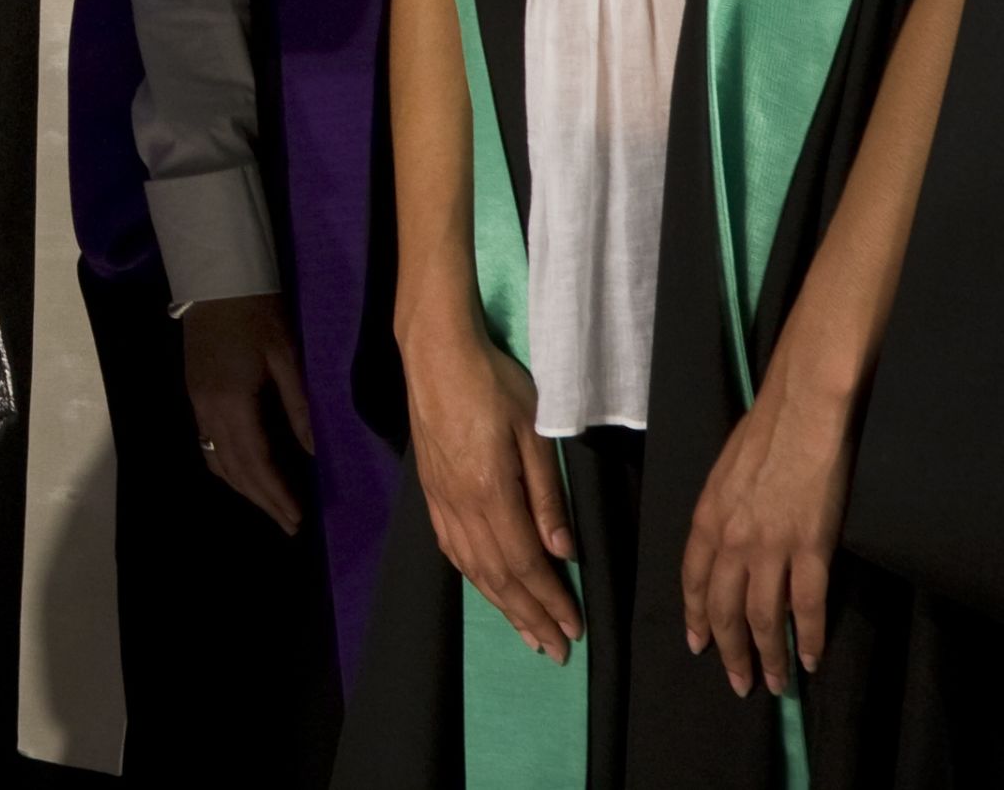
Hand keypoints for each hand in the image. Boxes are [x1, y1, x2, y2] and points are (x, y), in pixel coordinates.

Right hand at [181, 293, 316, 534]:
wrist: (217, 278)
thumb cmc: (258, 312)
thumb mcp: (287, 357)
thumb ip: (299, 406)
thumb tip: (314, 452)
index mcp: (232, 402)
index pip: (256, 462)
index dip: (276, 493)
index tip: (297, 518)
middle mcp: (208, 409)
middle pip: (233, 468)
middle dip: (262, 500)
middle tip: (288, 524)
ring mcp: (196, 401)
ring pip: (216, 459)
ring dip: (242, 487)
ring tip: (269, 506)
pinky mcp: (194, 392)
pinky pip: (208, 443)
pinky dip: (226, 466)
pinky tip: (244, 472)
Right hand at [397, 309, 579, 660]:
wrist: (436, 353)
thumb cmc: (493, 382)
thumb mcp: (534, 430)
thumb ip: (547, 495)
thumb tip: (562, 553)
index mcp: (491, 491)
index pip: (525, 562)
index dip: (549, 600)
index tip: (573, 628)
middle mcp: (461, 504)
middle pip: (498, 576)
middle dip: (529, 617)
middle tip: (556, 650)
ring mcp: (441, 499)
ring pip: (472, 568)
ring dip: (502, 606)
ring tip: (526, 633)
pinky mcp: (430, 491)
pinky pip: (451, 548)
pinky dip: (473, 577)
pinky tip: (486, 588)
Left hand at [680, 378, 852, 697]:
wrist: (802, 413)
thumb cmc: (764, 434)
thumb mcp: (724, 475)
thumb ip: (721, 511)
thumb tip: (726, 537)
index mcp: (706, 519)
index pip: (693, 581)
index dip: (696, 617)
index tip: (699, 645)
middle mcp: (731, 540)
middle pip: (724, 609)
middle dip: (729, 651)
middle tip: (738, 682)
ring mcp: (770, 547)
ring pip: (763, 618)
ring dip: (769, 656)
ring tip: (777, 682)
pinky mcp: (810, 548)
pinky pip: (808, 606)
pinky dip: (811, 638)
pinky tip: (813, 658)